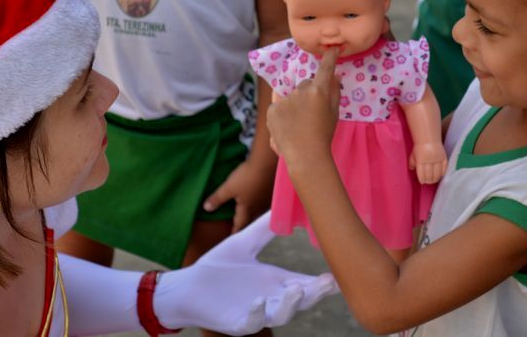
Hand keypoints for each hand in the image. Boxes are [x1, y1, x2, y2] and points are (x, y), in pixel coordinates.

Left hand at [155, 212, 338, 334]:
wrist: (187, 287)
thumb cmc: (216, 268)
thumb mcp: (243, 243)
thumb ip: (263, 228)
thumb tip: (284, 203)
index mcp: (275, 282)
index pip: (306, 283)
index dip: (323, 282)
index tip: (339, 275)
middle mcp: (271, 299)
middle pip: (301, 300)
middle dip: (316, 293)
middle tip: (330, 282)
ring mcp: (256, 313)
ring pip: (281, 314)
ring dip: (291, 304)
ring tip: (298, 289)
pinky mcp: (237, 323)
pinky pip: (251, 322)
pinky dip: (257, 312)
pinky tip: (259, 300)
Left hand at [203, 153, 274, 232]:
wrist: (267, 162)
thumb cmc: (246, 176)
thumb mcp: (228, 187)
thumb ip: (217, 199)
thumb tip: (206, 209)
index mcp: (247, 210)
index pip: (240, 226)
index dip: (234, 231)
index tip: (230, 237)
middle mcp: (258, 209)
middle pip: (250, 220)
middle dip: (242, 223)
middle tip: (235, 225)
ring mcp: (266, 200)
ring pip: (257, 211)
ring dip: (250, 213)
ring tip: (244, 212)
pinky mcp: (271, 191)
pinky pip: (262, 202)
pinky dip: (256, 203)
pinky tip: (254, 198)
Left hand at [267, 48, 340, 166]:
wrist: (305, 156)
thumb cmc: (323, 135)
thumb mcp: (334, 113)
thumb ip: (334, 92)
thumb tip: (334, 76)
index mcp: (319, 92)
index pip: (325, 69)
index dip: (329, 58)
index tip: (332, 49)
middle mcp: (301, 91)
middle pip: (306, 85)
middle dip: (309, 93)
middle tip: (312, 113)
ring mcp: (285, 100)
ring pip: (292, 96)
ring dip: (295, 104)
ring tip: (299, 124)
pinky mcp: (272, 109)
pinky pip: (279, 105)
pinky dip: (283, 113)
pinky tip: (288, 127)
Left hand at [409, 142, 447, 183]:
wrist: (428, 139)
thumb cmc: (419, 147)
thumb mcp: (413, 155)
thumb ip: (412, 163)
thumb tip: (412, 169)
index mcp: (420, 161)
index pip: (422, 174)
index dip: (422, 179)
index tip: (422, 182)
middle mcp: (429, 161)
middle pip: (430, 175)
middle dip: (429, 180)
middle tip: (428, 182)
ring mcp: (437, 160)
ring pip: (437, 173)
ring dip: (435, 179)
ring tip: (434, 180)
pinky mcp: (443, 158)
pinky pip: (444, 168)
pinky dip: (442, 173)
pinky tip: (440, 175)